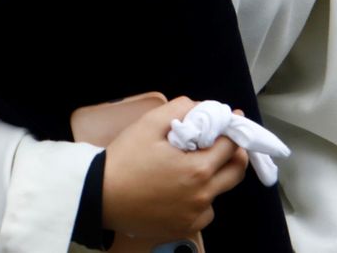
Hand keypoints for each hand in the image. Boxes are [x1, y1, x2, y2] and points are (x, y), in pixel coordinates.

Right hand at [101, 97, 248, 239]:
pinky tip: (184, 189)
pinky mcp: (184, 228)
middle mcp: (202, 195)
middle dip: (234, 153)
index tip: (230, 120)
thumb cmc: (125, 159)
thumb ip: (181, 108)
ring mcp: (194, 215)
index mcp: (198, 169)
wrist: (100, 195)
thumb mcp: (149, 124)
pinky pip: (204, 211)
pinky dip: (201, 199)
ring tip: (196, 164)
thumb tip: (203, 107)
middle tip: (222, 141)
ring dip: (216, 176)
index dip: (232, 129)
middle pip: (236, 172)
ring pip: (221, 192)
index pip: (231, 146)